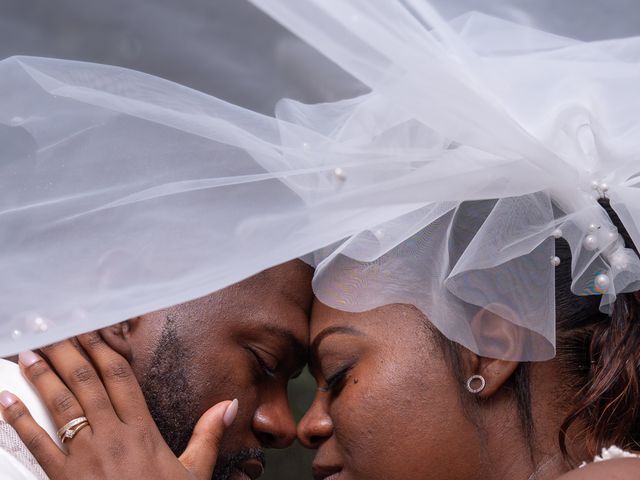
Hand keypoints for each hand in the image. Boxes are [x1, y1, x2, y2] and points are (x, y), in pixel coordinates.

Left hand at [0, 332, 237, 479]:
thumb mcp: (195, 473)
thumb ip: (209, 435)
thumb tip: (229, 404)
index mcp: (142, 431)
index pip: (120, 378)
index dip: (104, 349)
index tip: (92, 329)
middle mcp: (111, 437)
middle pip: (86, 383)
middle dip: (69, 352)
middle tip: (54, 328)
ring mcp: (84, 457)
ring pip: (60, 406)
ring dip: (42, 376)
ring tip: (30, 351)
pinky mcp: (62, 479)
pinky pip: (36, 445)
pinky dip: (18, 421)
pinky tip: (6, 400)